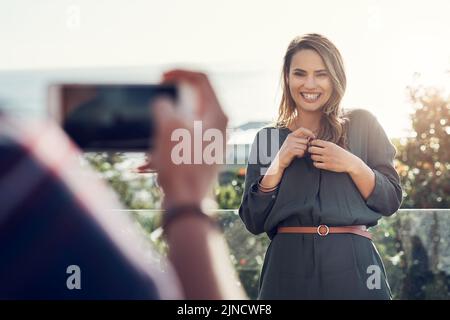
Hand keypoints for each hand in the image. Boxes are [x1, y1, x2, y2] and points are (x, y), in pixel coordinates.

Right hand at [146, 70, 227, 208]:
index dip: (180, 72)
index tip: (161, 76)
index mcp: (217, 115)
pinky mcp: (201, 155)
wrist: (187, 202)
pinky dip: (165, 142)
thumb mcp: (167, 128)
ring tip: (152, 137)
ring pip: (185, 121)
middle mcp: (218, 127)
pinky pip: (181, 140)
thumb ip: (164, 106)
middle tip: (156, 99)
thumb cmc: (180, 166)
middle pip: (194, 99)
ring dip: (165, 124)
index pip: (202, 79)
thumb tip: (163, 103)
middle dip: (171, 99)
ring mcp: (211, 141)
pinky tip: (147, 161)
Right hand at [277, 127, 315, 168]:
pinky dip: (301, 155)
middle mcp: (290, 138)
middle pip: (305, 140)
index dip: (309, 132)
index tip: (314, 137)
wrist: (279, 160)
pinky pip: (302, 151)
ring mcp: (290, 144)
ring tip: (299, 153)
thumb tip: (311, 137)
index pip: (302, 129)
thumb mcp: (293, 143)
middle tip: (303, 150)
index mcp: (291, 135)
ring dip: (304, 151)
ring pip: (304, 147)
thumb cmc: (288, 152)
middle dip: (306, 146)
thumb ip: (300, 139)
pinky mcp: (291, 150)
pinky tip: (297, 156)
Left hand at [308, 139, 360, 172]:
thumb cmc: (340, 153)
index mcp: (329, 145)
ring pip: (313, 157)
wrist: (350, 162)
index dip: (311, 143)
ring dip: (313, 157)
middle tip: (312, 152)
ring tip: (316, 157)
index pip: (315, 142)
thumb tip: (313, 142)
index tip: (312, 145)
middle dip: (310, 150)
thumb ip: (325, 144)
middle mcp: (327, 151)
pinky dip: (315, 163)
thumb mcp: (334, 146)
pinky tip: (318, 162)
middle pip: (311, 149)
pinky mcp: (327, 166)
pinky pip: (316, 164)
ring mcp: (327, 159)